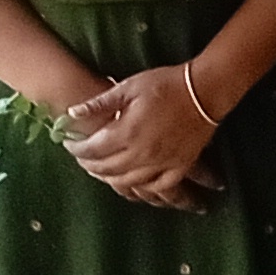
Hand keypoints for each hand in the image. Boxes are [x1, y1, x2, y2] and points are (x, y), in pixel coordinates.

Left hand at [64, 68, 222, 210]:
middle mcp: (142, 153)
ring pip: (128, 183)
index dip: (76, 149)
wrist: (206, 91)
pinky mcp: (180, 166)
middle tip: (82, 159)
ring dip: (110, 179)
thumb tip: (71, 113)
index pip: (92, 150)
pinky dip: (143, 190)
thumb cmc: (166, 84)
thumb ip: (100, 103)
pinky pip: (159, 187)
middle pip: (106, 169)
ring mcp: (162, 162)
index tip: (69, 144)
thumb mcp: (128, 86)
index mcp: (126, 132)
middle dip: (89, 165)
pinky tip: (134, 186)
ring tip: (102, 172)